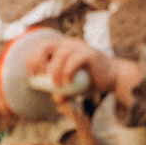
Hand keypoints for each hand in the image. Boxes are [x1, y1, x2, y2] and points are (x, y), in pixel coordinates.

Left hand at [1, 31, 144, 108]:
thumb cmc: (91, 80)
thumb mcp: (73, 87)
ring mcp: (80, 47)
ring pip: (60, 53)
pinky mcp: (90, 54)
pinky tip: (68, 82)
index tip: (32, 73)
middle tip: (39, 76)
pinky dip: (68, 72)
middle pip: (46, 45)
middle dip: (38, 60)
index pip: (41, 47)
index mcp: (62, 48)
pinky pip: (75, 60)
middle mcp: (69, 44)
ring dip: (55, 71)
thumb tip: (57, 100)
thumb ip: (64, 92)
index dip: (33, 59)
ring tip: (57, 85)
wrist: (113, 77)